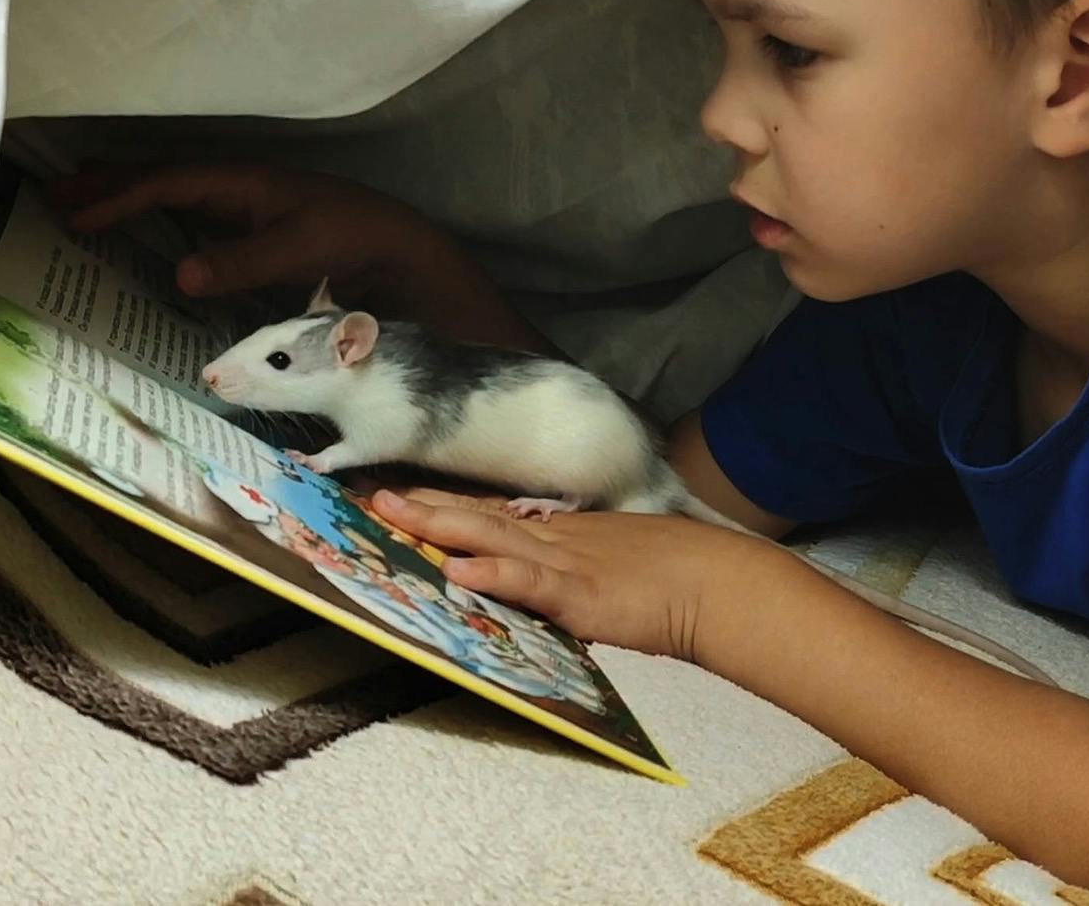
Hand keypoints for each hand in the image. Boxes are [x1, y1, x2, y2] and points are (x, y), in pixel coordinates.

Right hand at [53, 162, 549, 349]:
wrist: (405, 251)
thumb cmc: (359, 241)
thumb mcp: (302, 252)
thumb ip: (244, 262)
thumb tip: (181, 272)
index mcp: (246, 182)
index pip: (169, 182)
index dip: (120, 197)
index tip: (76, 214)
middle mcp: (239, 187)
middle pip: (160, 179)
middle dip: (107, 185)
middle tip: (53, 196)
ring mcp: (244, 206)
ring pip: (171, 194)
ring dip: (124, 197)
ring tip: (77, 204)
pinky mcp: (252, 228)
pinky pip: (189, 213)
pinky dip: (153, 216)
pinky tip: (136, 229)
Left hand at [370, 488, 790, 660]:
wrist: (717, 583)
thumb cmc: (672, 580)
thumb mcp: (608, 569)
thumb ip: (567, 575)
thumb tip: (533, 578)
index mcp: (558, 537)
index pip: (489, 514)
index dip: (442, 504)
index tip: (398, 495)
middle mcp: (551, 542)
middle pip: (476, 517)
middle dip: (422, 507)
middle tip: (372, 496)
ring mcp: (564, 564)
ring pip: (490, 538)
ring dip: (439, 525)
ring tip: (393, 513)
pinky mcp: (580, 594)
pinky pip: (529, 583)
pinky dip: (493, 574)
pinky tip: (459, 568)